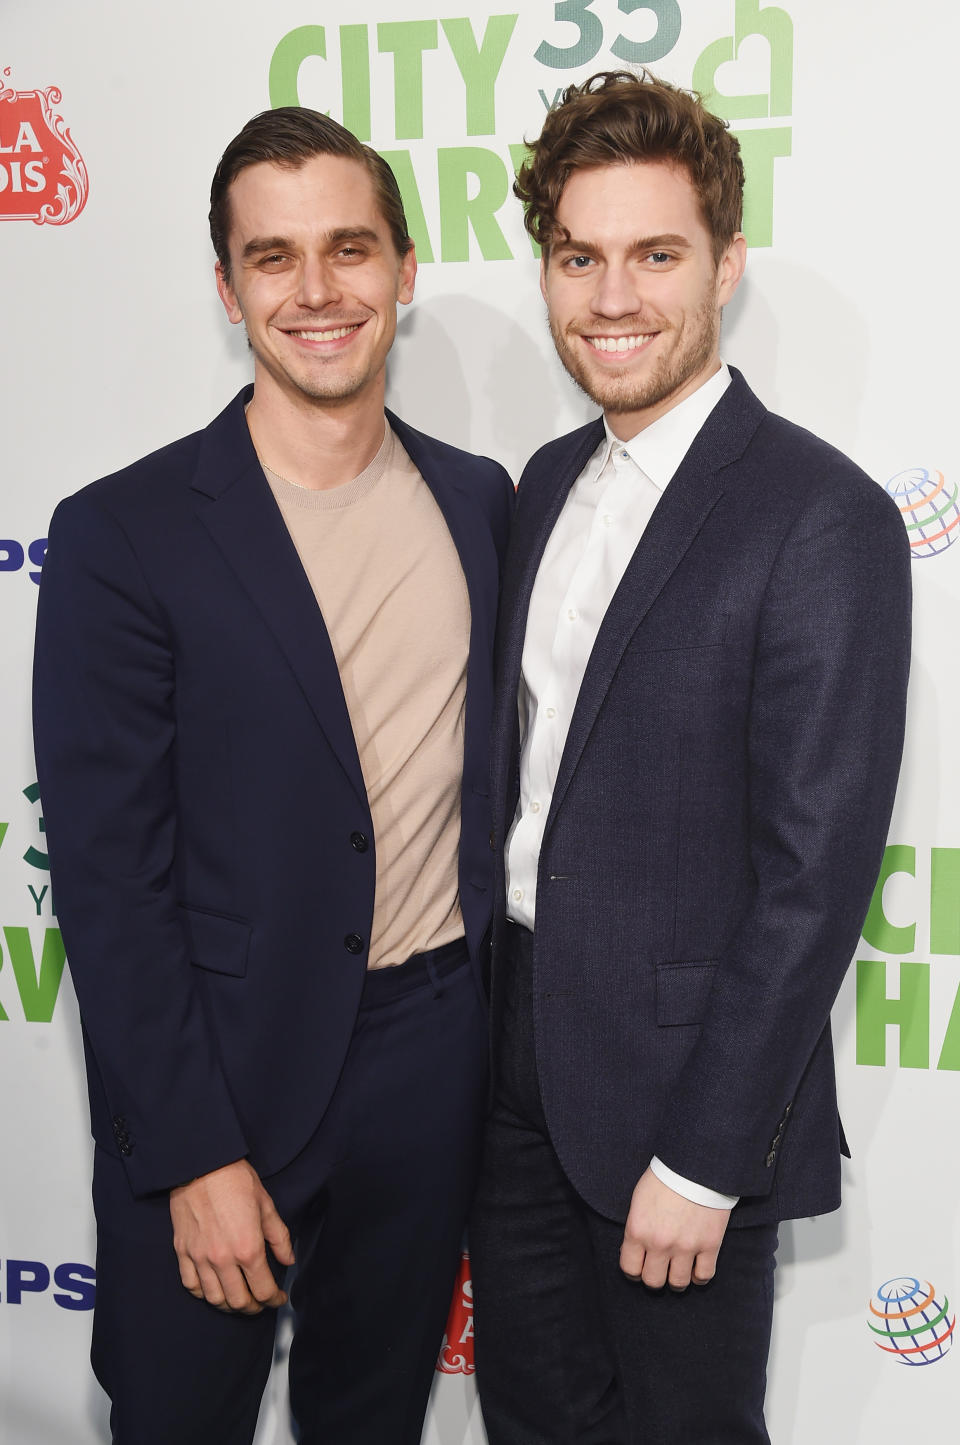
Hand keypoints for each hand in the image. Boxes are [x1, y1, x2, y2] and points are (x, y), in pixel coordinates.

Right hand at [169, 1158, 294, 1313]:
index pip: (263, 1289)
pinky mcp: (183, 1252)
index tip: (278, 1298)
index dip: (274, 1299)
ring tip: (239, 1301)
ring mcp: (200, 1258)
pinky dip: (204, 1294)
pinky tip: (213, 1290)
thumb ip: (279, 1238)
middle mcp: (223, 1259)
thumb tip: (288, 1260)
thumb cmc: (236, 1181)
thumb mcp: (267, 1206)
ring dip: (229, 1306)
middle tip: (260, 1303)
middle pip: (239, 1301)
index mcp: (248, 1248)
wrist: (201, 1165)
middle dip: (253, 1307)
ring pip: (214, 1299)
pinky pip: (191, 1285)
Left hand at [619, 1167, 729, 1290]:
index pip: (630, 1269)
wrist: (696, 1164)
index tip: (640, 1268)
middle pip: (653, 1281)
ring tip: (678, 1271)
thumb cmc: (664, 1176)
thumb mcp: (639, 1200)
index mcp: (638, 1230)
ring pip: (678, 1283)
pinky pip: (704, 1276)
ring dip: (676, 1280)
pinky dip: (699, 1277)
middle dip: (655, 1277)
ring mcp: (686, 1246)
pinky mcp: (709, 1245)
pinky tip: (696, 1269)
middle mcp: (660, 1243)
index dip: (634, 1271)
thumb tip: (636, 1250)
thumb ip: (637, 1227)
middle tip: (659, 1269)